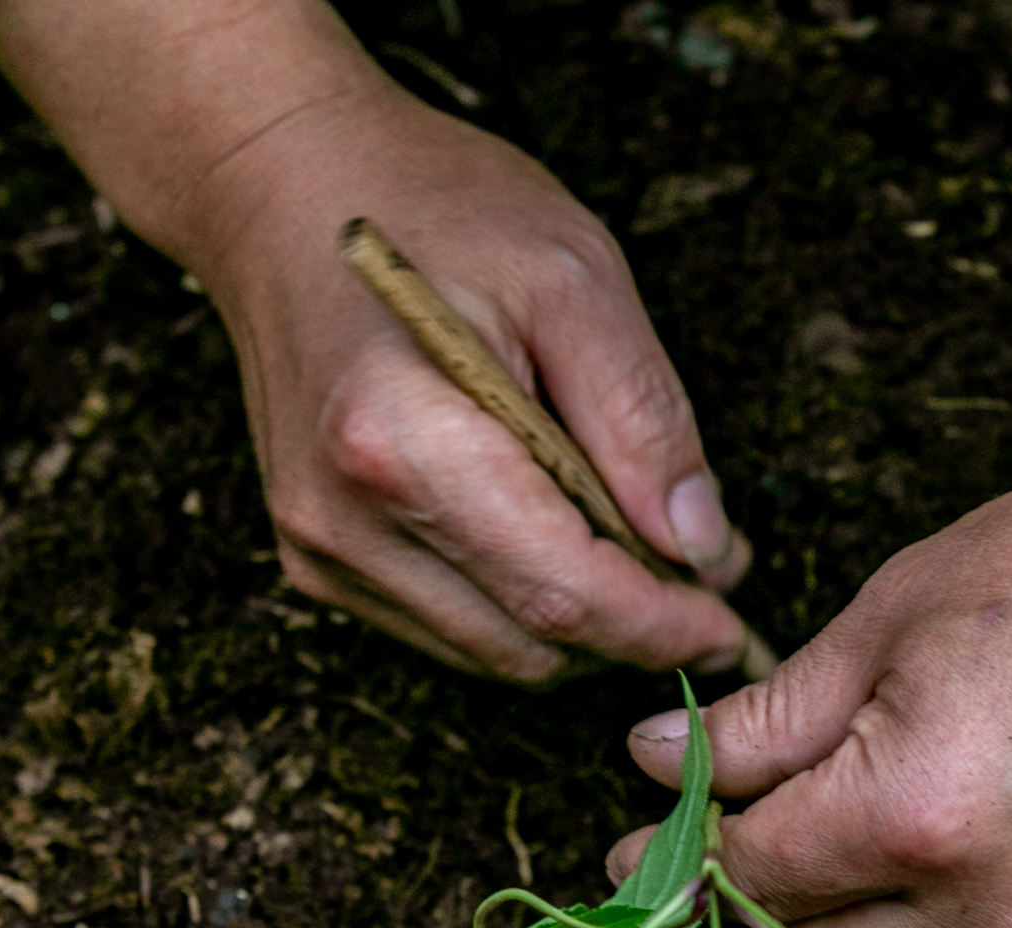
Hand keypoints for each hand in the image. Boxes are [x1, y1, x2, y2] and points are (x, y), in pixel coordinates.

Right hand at [0, 0, 749, 683]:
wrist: (280, 189)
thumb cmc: (432, 208)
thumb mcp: (573, 276)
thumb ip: (642, 420)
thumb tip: (702, 547)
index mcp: (400, 442)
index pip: (560, 593)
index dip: (661, 628)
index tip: (732, 625)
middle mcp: (347, 519)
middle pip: (532, 642)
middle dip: (631, 630)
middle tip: (699, 570)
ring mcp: (323, 551)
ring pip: (495, 654)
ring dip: (579, 626)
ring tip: (630, 544)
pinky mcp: (317, 563)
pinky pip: (451, 631)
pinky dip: (520, 608)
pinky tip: (547, 532)